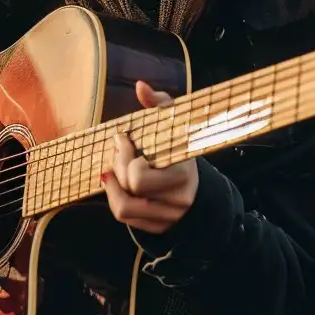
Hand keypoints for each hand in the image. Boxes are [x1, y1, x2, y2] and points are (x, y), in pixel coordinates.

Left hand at [101, 86, 197, 232]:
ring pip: (123, 209)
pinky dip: (118, 201)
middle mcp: (178, 199)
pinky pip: (127, 220)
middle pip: (129, 189)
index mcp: (183, 173)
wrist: (203, 187)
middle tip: (118, 152)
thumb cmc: (181, 151)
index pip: (138, 175)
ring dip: (112, 189)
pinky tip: (118, 186)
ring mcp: (169, 216)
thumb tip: (141, 87)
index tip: (123, 140)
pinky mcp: (160, 228)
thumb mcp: (175, 124)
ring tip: (111, 174)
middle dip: (118, 169)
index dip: (124, 156)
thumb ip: (160, 104)